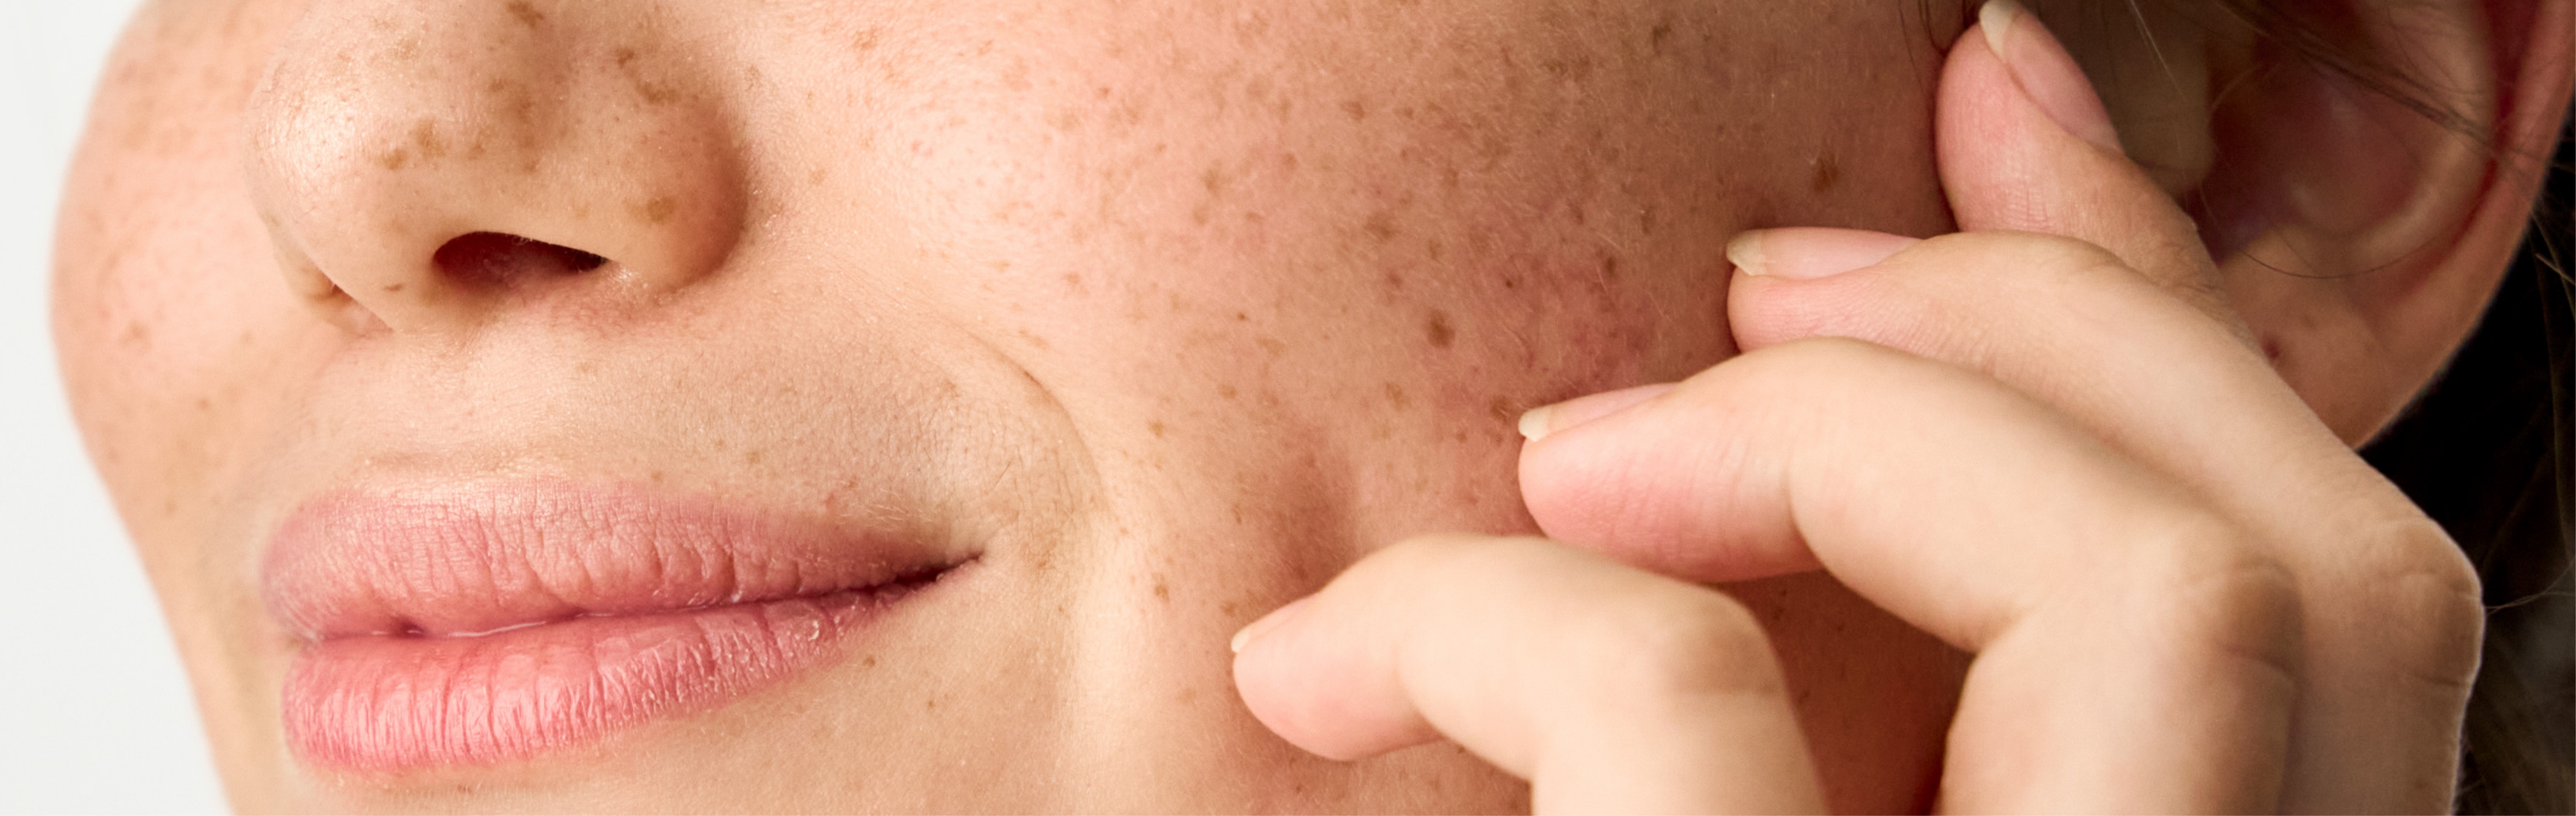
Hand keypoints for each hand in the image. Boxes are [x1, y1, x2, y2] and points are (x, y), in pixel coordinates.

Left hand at [1228, 2, 2484, 811]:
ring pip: (2153, 595)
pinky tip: (1324, 664)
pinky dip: (1486, 615)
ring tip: (1557, 463)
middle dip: (2038, 335)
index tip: (1985, 95)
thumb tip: (1921, 230)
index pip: (2338, 597)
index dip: (2159, 312)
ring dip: (1840, 430)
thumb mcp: (1806, 795)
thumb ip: (1917, 630)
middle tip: (1743, 296)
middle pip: (2300, 562)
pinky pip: (1681, 695)